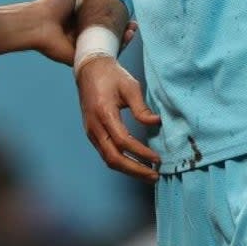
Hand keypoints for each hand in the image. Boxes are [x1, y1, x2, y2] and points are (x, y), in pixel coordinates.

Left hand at [30, 0, 135, 63]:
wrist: (38, 23)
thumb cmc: (51, 4)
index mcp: (82, 19)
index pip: (106, 19)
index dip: (120, 18)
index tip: (131, 14)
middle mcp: (84, 33)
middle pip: (109, 34)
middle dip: (124, 31)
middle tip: (133, 26)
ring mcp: (83, 47)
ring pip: (107, 46)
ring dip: (122, 41)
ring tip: (131, 33)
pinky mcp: (81, 57)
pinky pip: (99, 57)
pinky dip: (112, 52)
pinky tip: (122, 44)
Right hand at [77, 56, 161, 181]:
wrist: (90, 70)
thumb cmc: (111, 75)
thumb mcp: (130, 86)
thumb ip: (141, 107)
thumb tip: (156, 123)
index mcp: (104, 113)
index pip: (123, 141)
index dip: (140, 153)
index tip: (157, 158)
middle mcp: (94, 126)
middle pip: (113, 158)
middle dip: (135, 170)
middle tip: (155, 176)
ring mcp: (91, 131)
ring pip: (108, 159)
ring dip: (129, 170)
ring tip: (148, 174)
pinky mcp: (92, 133)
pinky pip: (106, 153)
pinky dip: (121, 163)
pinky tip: (135, 164)